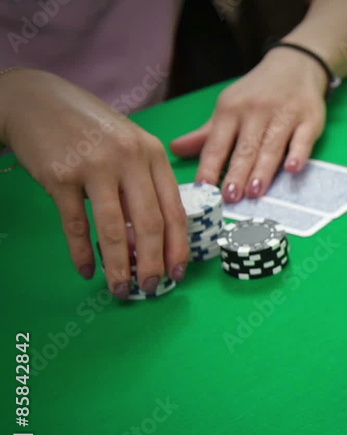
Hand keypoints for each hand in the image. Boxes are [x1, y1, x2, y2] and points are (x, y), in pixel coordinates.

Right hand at [0, 69, 188, 298]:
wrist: (35, 100)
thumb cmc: (90, 129)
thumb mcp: (128, 146)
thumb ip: (144, 185)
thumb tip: (153, 240)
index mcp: (152, 154)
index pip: (174, 209)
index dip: (178, 247)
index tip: (178, 274)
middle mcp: (129, 159)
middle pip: (150, 224)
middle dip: (153, 264)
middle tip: (152, 289)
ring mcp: (94, 166)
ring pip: (115, 229)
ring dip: (120, 266)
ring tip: (121, 289)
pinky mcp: (60, 176)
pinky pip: (76, 224)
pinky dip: (82, 253)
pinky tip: (86, 270)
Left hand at [170, 47, 327, 202]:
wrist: (296, 64)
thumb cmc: (258, 92)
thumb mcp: (229, 106)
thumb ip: (207, 134)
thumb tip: (175, 150)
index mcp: (231, 109)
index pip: (217, 143)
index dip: (210, 167)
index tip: (204, 189)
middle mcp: (255, 111)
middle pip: (245, 148)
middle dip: (237, 173)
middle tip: (231, 196)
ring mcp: (284, 115)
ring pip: (271, 146)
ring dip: (263, 170)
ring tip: (255, 192)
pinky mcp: (309, 120)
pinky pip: (302, 139)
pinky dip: (298, 153)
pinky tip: (293, 168)